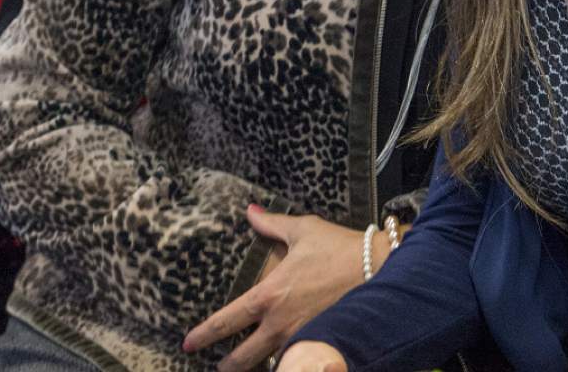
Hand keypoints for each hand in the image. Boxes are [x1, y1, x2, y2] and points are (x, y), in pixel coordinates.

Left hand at [183, 205, 377, 370]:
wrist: (378, 269)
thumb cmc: (338, 247)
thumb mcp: (303, 229)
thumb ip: (271, 224)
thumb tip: (250, 211)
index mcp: (269, 295)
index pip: (228, 320)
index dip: (205, 334)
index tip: (188, 344)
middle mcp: (280, 323)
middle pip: (243, 358)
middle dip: (227, 366)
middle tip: (218, 367)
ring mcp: (301, 339)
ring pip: (269, 365)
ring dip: (256, 367)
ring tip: (246, 366)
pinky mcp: (321, 344)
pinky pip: (295, 361)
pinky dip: (286, 364)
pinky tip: (285, 361)